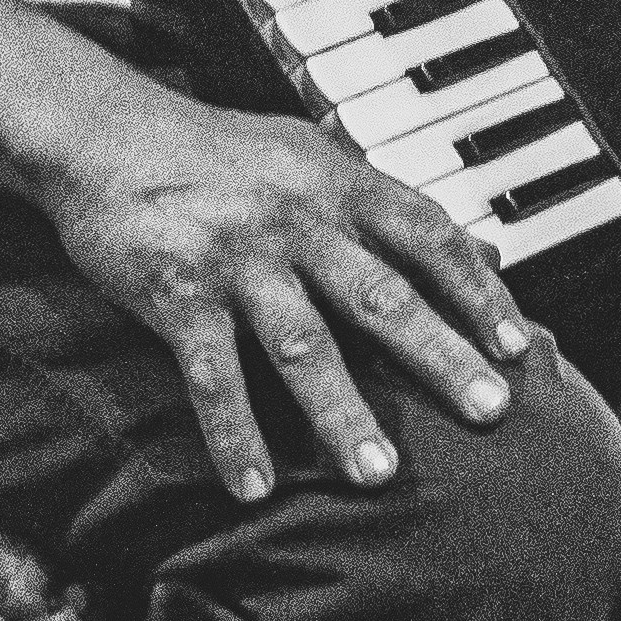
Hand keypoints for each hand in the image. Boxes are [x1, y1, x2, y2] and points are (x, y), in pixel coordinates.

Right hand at [29, 85, 535, 499]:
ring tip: (376, 474)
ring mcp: (239, 259)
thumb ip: (393, 210)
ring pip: (303, 346)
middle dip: (439, 356)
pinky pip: (213, 375)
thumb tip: (485, 253)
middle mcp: (299, 221)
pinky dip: (235, 433)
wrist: (105, 132)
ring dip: (342, 414)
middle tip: (487, 412)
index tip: (516, 347)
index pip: (429, 238)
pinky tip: (254, 487)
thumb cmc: (220, 152)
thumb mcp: (316, 158)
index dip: (477, 292)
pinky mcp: (177, 293)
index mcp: (340, 185)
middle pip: (383, 296)